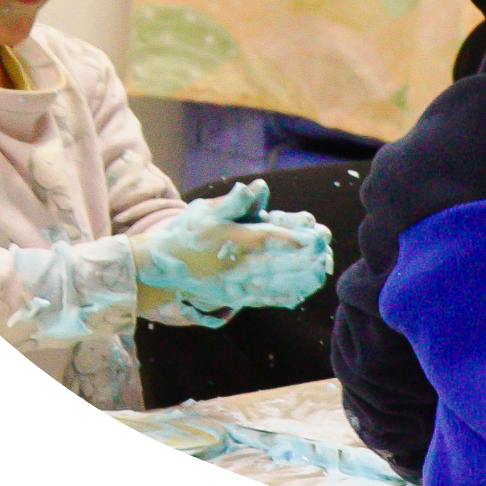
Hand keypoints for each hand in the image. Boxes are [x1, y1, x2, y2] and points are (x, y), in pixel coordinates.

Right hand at [131, 180, 334, 310]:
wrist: (158, 268)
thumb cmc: (186, 232)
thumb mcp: (207, 210)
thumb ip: (235, 202)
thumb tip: (258, 187)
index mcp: (233, 241)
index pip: (270, 240)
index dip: (295, 240)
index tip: (317, 236)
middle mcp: (236, 266)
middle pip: (278, 265)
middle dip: (306, 260)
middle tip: (327, 252)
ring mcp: (234, 285)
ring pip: (274, 285)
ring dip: (300, 279)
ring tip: (322, 272)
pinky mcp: (232, 297)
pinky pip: (263, 299)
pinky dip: (284, 296)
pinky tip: (302, 293)